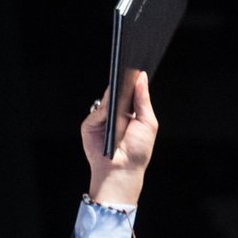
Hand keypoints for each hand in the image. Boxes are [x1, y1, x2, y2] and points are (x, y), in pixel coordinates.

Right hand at [82, 71, 158, 204]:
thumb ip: (143, 100)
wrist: (122, 169)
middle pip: (116, 93)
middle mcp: (115, 115)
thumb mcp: (147, 122)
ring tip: (120, 87)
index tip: (135, 68)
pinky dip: (104, 110)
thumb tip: (141, 77)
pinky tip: (110, 110)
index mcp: (130, 114)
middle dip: (121, 83)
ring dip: (112, 94)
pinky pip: (97, 112)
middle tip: (126, 70)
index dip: (131, 82)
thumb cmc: (137, 150)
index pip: (129, 93)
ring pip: (105, 100)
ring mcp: (101, 119)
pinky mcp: (90, 125)